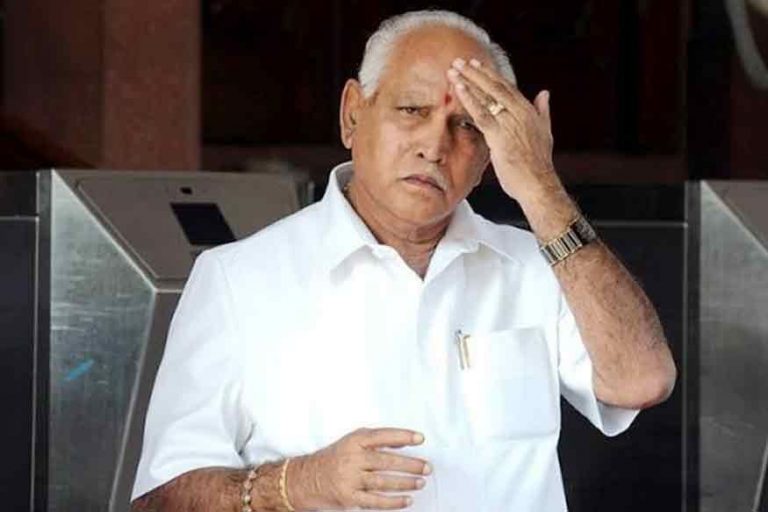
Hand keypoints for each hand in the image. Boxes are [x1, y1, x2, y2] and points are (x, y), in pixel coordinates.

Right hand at [288, 427, 430, 509]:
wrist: (306, 478)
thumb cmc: (334, 458)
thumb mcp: (351, 442)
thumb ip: (374, 441)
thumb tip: (402, 443)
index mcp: (354, 441)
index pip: (382, 436)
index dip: (403, 436)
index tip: (420, 439)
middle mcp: (352, 458)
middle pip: (386, 461)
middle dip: (410, 465)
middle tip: (427, 467)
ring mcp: (350, 479)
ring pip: (383, 482)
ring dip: (405, 483)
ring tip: (420, 482)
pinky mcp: (349, 497)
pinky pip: (375, 501)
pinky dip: (393, 502)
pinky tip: (406, 500)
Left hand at [446, 58, 560, 204]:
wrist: (539, 184)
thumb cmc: (538, 164)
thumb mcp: (545, 132)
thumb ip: (543, 111)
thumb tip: (544, 93)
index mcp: (529, 111)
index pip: (506, 87)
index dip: (490, 75)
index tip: (475, 64)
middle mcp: (520, 113)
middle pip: (494, 87)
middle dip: (475, 73)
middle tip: (458, 61)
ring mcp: (510, 123)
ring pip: (486, 96)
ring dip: (468, 82)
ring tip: (453, 70)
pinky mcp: (500, 136)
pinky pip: (481, 114)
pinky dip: (470, 100)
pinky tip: (458, 89)